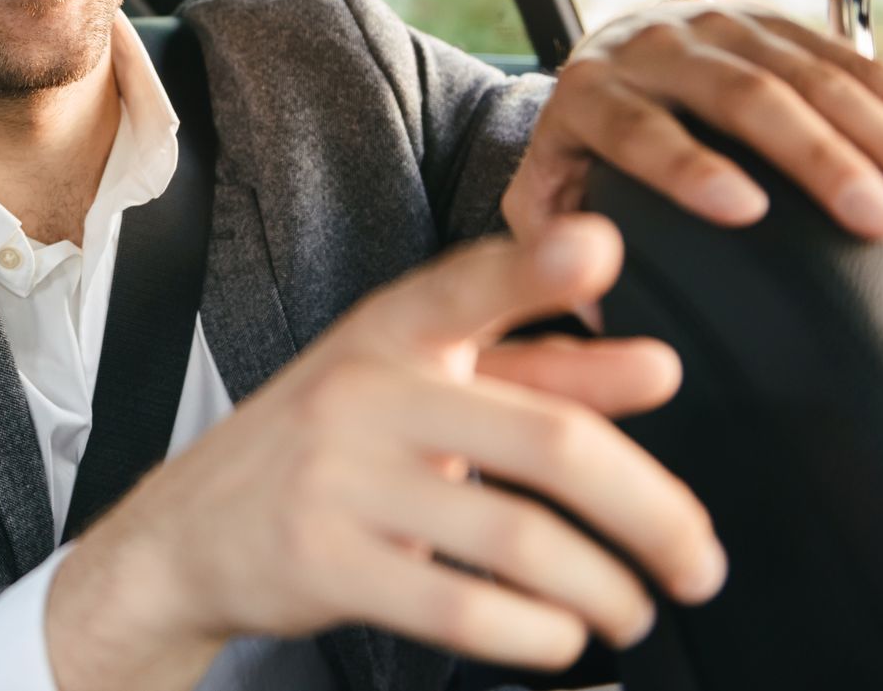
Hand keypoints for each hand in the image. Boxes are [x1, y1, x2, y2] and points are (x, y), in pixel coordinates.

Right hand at [46, 217, 723, 690]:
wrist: (185, 531)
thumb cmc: (325, 451)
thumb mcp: (415, 388)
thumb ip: (537, 373)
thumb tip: (658, 367)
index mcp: (390, 333)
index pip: (468, 287)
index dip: (534, 265)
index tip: (599, 248)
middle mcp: (363, 391)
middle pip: (546, 442)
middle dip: (652, 514)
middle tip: (697, 563)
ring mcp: (337, 478)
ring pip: (519, 539)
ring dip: (607, 590)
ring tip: (633, 609)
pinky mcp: (323, 561)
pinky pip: (463, 607)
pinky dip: (537, 633)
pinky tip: (558, 633)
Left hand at [504, 0, 882, 241]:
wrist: (608, 50)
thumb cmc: (580, 145)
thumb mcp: (545, 190)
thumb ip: (552, 243)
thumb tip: (588, 311)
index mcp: (590, 92)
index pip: (639, 129)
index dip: (687, 167)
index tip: (743, 210)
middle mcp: (656, 49)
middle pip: (742, 95)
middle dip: (813, 156)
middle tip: (869, 216)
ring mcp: (722, 28)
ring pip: (805, 71)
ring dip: (870, 130)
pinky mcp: (776, 23)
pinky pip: (843, 55)